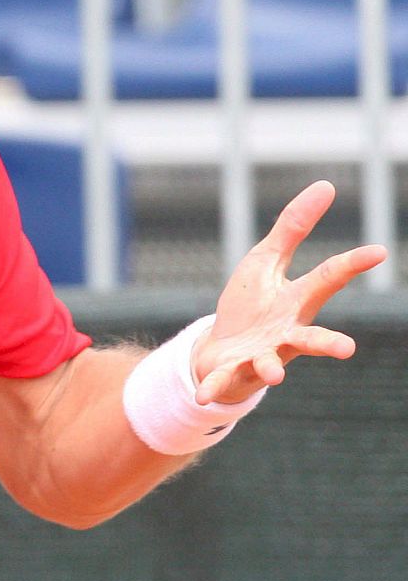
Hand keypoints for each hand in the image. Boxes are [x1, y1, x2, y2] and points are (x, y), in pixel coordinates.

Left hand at [192, 180, 386, 404]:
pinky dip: (213, 387)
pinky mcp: (232, 370)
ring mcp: (261, 354)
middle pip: (311, 337)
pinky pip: (222, 381)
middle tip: (347, 349)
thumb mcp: (267, 259)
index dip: (350, 263)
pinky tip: (201, 395)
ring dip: (273, 368)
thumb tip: (325, 186)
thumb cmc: (252, 304)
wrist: (221, 350)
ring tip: (275, 374)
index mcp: (296, 302)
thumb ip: (293, 226)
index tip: (379, 250)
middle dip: (328, 343)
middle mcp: (285, 333)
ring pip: (273, 364)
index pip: (326, 279)